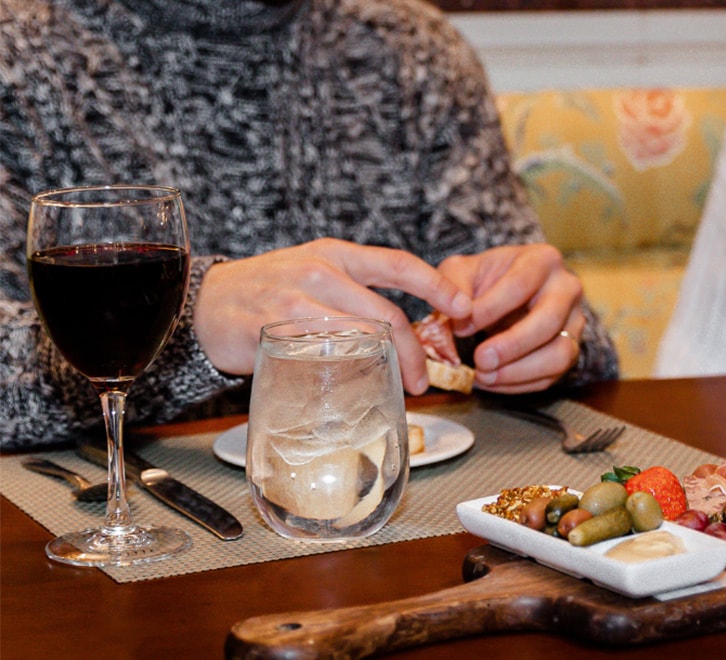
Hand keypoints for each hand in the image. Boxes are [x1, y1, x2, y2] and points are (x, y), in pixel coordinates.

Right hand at [192, 238, 470, 393]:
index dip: (436, 284)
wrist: (203, 302)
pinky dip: (349, 371)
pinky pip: (325, 352)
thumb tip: (401, 330)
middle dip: (416, 349)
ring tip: (402, 386)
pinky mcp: (276, 328)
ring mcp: (298, 299)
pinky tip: (359, 385)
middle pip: (386, 313)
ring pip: (361, 335)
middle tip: (426, 378)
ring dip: (389, 365)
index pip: (398, 263)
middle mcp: (322, 271)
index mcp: (338, 254)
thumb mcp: (314, 274)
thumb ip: (353, 294)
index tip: (464, 305)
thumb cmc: (268, 292)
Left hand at [438, 244, 585, 392]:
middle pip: (548, 321)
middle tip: (480, 360)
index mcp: (542, 260)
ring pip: (559, 354)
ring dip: (519, 371)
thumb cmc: (486, 280)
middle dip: (512, 345)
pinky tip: (493, 381)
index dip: (490, 309)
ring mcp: (574, 322)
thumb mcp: (463, 271)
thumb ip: (453, 285)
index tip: (461, 327)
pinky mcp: (571, 350)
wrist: (508, 293)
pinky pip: (553, 376)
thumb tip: (459, 315)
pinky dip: (520, 384)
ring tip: (485, 376)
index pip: (520, 285)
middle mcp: (567, 288)